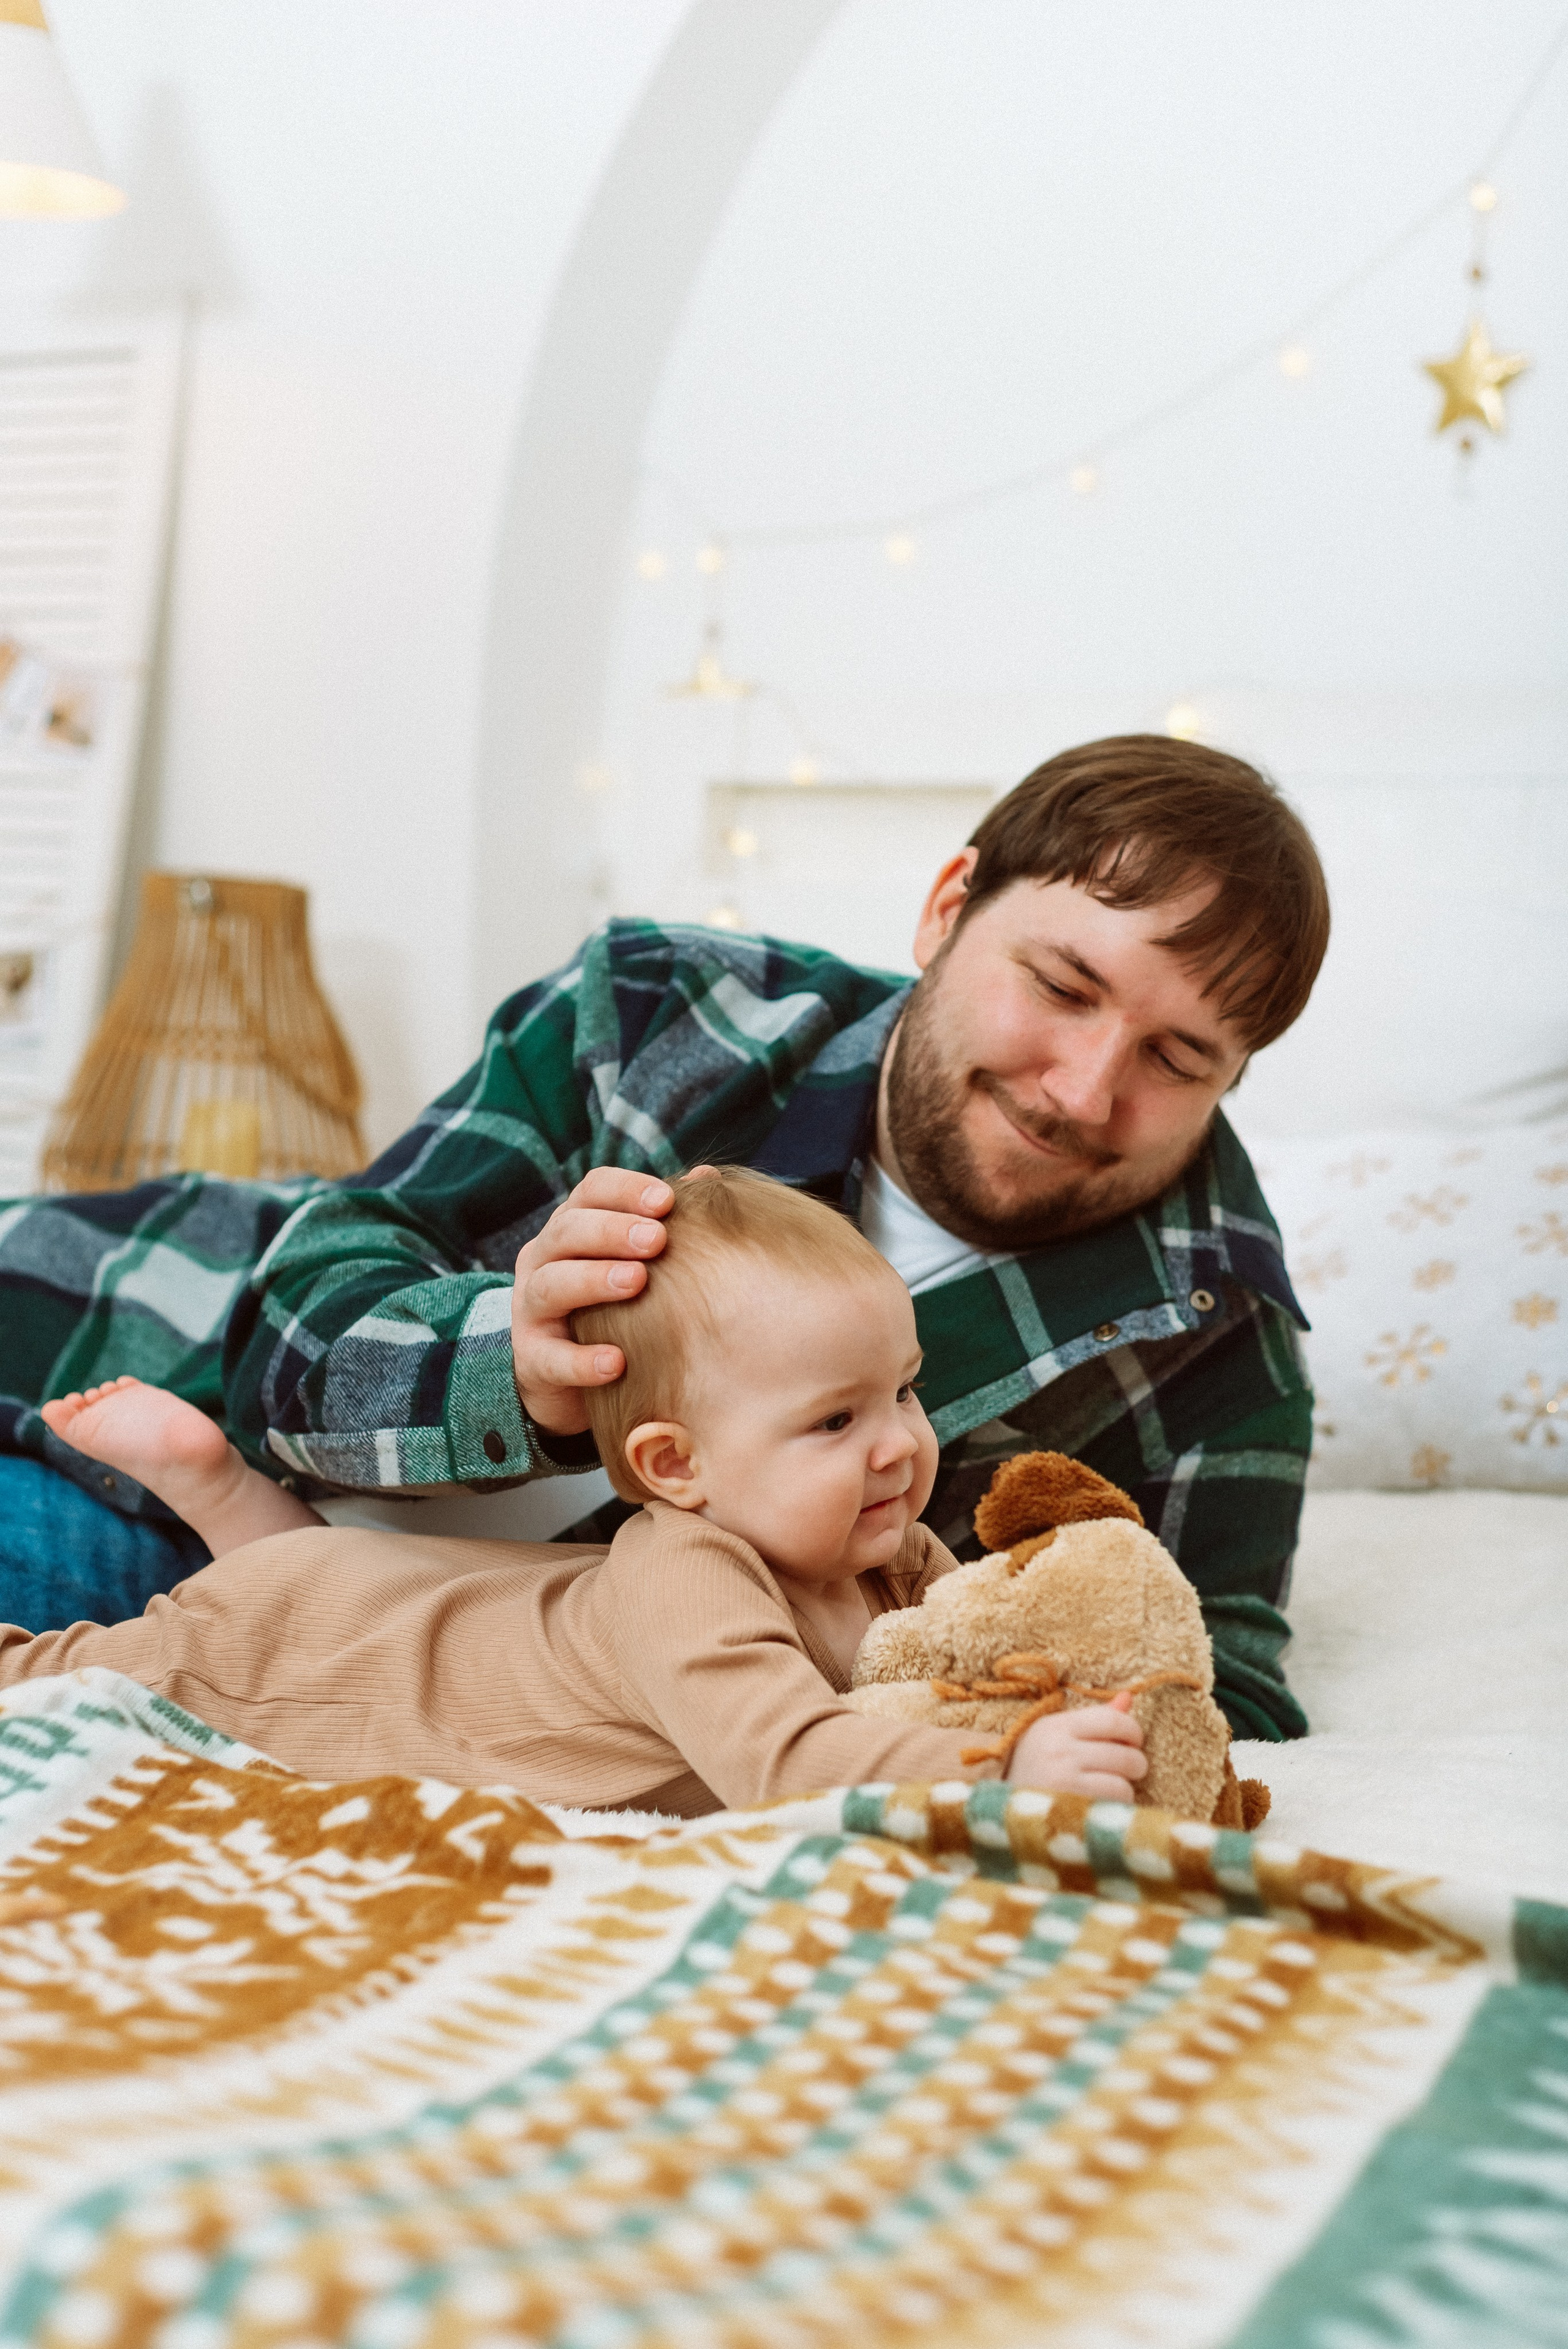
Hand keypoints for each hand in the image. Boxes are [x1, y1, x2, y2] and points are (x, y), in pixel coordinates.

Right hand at [511, 1168, 676, 1436]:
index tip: (666, 1201)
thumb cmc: (612, 1305)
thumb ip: (662, 1220)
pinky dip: (581, 1360)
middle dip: (612, 1230)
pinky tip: (616, 1362)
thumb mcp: (633, 1260)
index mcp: (572, 1226)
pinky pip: (549, 1358)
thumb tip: (705, 1177)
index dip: (626, 1190)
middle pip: (568, 1231)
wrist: (567, 1379)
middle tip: (657, 1239)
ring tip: (637, 1283)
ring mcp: (531, 1309)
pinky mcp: (531, 1360)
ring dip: (593, 1280)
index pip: (591, 1191)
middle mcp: (544, 1260)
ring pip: (551, 1285)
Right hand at [1004, 1692, 1147, 1799]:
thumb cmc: (1036, 1764)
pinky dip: (1114, 1807)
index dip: (1133, 1731)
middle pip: (1125, 1754)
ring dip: (1124, 1789)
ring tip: (1109, 1788)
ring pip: (1123, 1784)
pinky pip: (1113, 1806)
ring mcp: (1064, 1782)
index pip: (1112, 1719)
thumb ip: (1094, 1718)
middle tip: (1128, 1769)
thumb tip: (1128, 1698)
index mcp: (1056, 1726)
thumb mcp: (1057, 1733)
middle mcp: (1059, 1751)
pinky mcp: (1069, 1809)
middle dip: (1135, 1764)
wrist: (998, 1804)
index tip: (1133, 1741)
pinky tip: (1100, 1804)